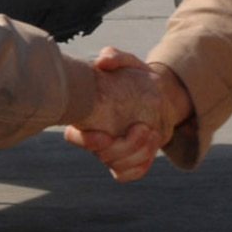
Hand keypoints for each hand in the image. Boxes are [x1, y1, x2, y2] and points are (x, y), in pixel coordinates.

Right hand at [62, 51, 187, 180]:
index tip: (103, 135)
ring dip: (137, 153)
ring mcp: (111, 151)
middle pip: (101, 155)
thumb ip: (115, 57)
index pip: (73, 135)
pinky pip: (127, 174)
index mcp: (89, 116)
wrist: (158, 96)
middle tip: (143, 128)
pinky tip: (152, 146)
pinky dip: (140, 165)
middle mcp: (96, 137)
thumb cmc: (136, 78)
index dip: (84, 141)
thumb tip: (102, 61)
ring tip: (153, 133)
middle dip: (124, 146)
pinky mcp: (127, 160)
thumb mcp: (129, 63)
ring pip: (116, 165)